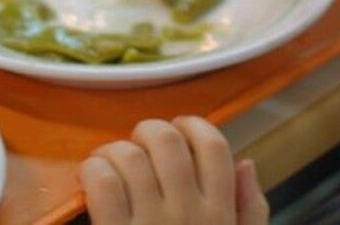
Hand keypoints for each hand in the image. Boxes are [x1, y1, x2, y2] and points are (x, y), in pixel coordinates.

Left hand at [78, 116, 269, 224]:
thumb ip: (249, 209)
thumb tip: (246, 162)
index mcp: (221, 213)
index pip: (214, 147)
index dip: (193, 126)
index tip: (179, 129)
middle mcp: (189, 214)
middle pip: (167, 141)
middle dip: (147, 132)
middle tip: (138, 147)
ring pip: (130, 156)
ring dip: (113, 151)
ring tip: (108, 163)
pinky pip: (102, 183)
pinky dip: (92, 171)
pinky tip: (91, 179)